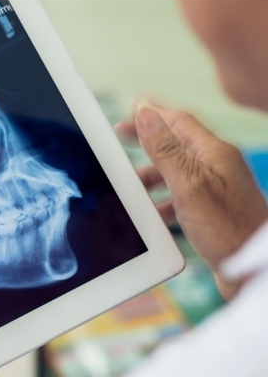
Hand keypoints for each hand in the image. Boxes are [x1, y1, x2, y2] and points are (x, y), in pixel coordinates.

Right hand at [117, 103, 267, 298]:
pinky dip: (163, 199)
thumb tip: (147, 114)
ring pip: (177, 171)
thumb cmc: (227, 229)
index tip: (131, 107)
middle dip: (148, 140)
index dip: (152, 112)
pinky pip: (182, 195)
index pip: (179, 120)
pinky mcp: (214, 211)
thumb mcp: (188, 185)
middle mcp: (218, 166)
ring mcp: (217, 188)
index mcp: (214, 153)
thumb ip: (165, 150)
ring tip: (131, 183)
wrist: (254, 269)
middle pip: (177, 143)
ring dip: (152, 174)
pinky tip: (153, 211)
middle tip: (122, 137)